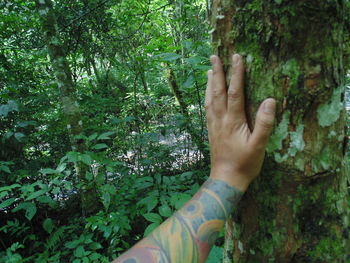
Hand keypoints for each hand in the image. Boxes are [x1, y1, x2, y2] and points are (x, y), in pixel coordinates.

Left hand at [206, 54, 275, 191]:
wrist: (226, 178)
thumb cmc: (245, 163)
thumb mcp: (259, 145)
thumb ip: (264, 123)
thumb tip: (270, 100)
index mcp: (233, 120)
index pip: (235, 92)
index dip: (237, 73)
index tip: (237, 57)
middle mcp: (221, 119)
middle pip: (218, 91)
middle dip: (217, 72)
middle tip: (214, 56)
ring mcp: (214, 124)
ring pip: (210, 99)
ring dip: (210, 83)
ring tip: (210, 70)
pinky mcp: (211, 130)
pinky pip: (207, 109)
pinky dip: (207, 97)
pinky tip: (208, 94)